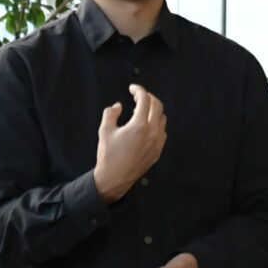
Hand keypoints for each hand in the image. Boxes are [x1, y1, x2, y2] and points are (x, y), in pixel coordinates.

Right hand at [91, 85, 167, 202]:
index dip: (139, 90)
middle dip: (149, 97)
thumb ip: (111, 113)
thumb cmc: (108, 155)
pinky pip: (162, 132)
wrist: (114, 179)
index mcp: (139, 126)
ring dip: (153, 110)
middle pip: (158, 106)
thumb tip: (119, 106)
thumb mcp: (104, 130)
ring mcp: (157, 143)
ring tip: (141, 110)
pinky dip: (156, 124)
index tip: (132, 88)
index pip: (144, 100)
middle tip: (139, 96)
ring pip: (162, 118)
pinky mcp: (158, 151)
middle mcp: (152, 133)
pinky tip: (146, 126)